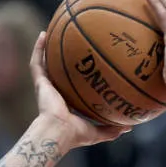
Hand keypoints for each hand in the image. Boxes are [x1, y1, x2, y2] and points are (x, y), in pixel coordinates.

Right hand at [29, 33, 126, 148]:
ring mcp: (45, 88)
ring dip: (47, 49)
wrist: (59, 132)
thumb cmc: (76, 135)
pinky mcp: (39, 83)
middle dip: (62, 59)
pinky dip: (39, 49)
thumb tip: (129, 127)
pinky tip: (43, 34)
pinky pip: (36, 62)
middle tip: (71, 44)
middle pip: (58, 72)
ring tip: (52, 32)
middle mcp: (54, 94)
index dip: (77, 78)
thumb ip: (112, 129)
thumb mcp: (98, 132)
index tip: (87, 66)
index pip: (72, 88)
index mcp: (66, 104)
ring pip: (45, 64)